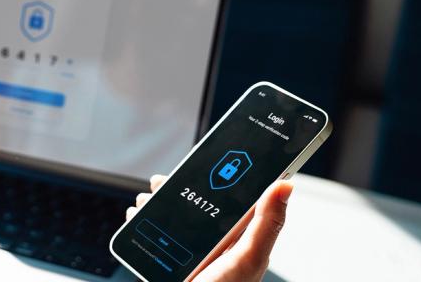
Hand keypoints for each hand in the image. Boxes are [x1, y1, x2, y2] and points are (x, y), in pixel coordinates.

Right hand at [126, 175, 292, 281]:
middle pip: (197, 204)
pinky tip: (136, 217)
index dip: (219, 176)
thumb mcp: (248, 258)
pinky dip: (142, 222)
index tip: (204, 160)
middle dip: (177, 188)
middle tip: (161, 182)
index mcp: (240, 236)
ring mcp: (192, 251)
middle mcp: (216, 241)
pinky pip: (156, 235)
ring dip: (155, 203)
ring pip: (173, 217)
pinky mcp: (172, 260)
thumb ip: (266, 224)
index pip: (232, 197)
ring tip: (144, 201)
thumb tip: (285, 186)